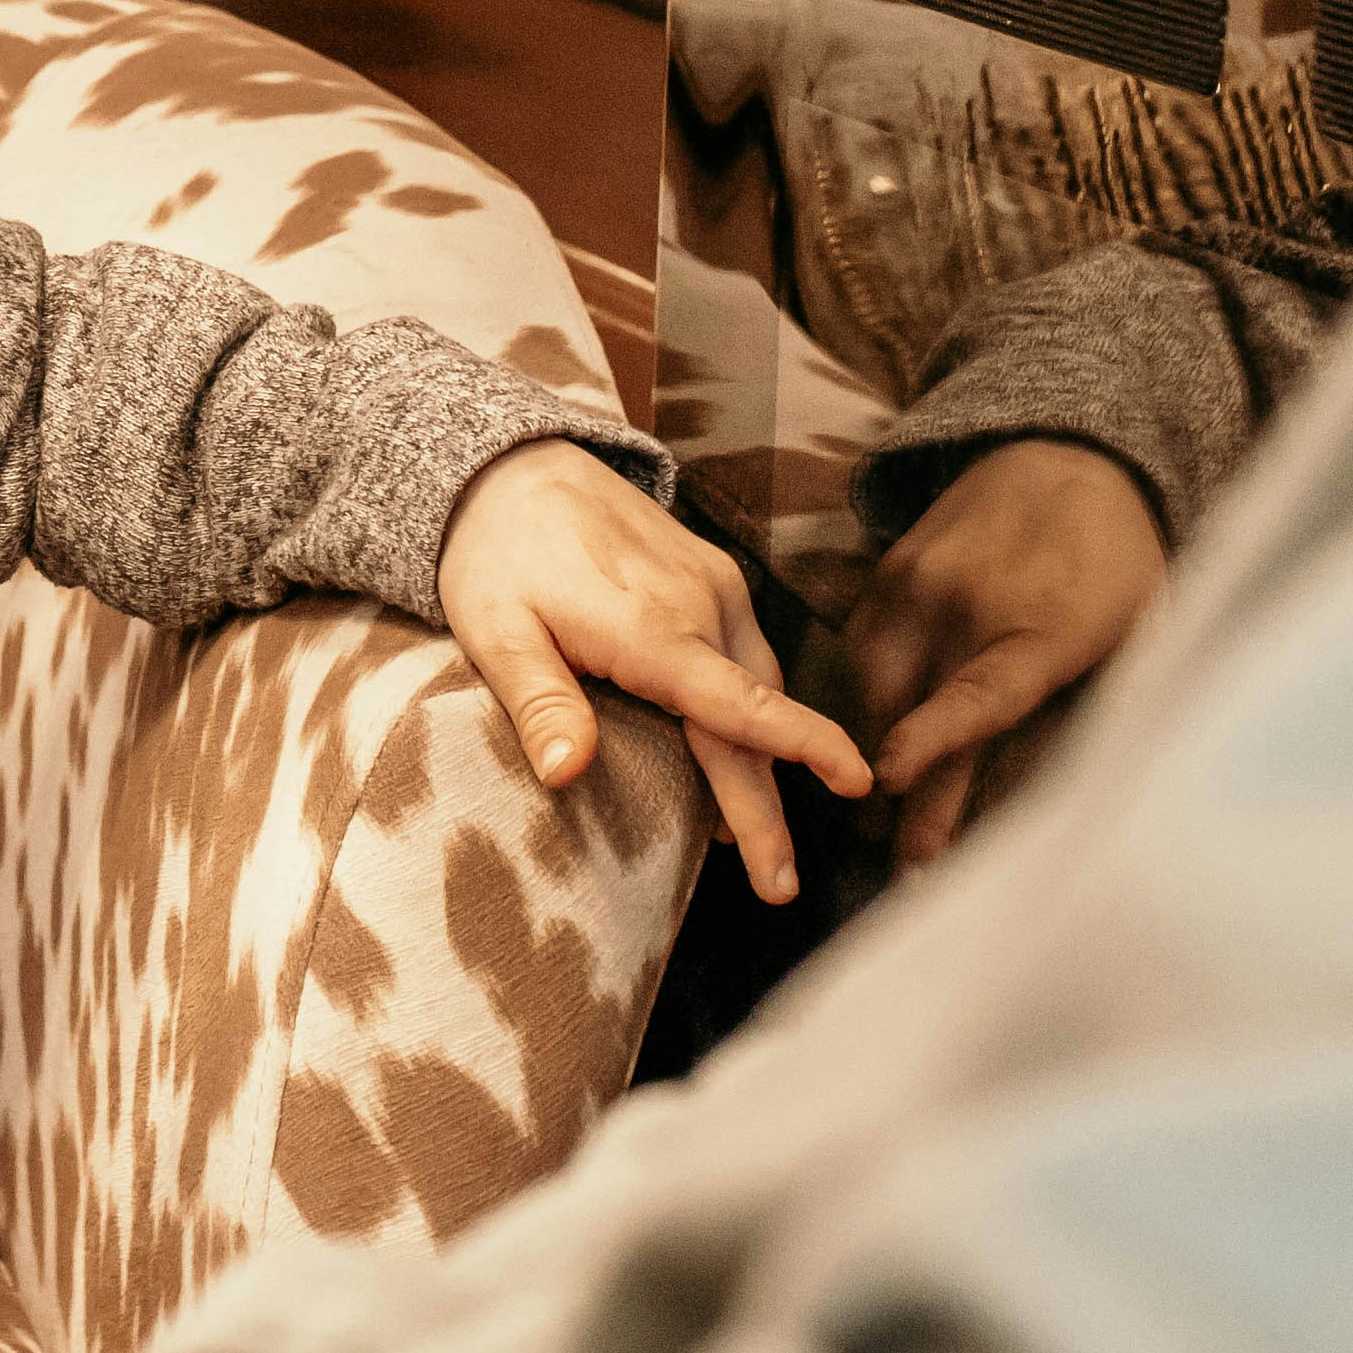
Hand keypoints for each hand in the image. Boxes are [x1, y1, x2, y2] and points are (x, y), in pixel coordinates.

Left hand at [438, 441, 871, 903]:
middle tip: (779, 886)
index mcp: (653, 629)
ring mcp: (713, 586)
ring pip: (756, 686)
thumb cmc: (496, 554)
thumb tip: (566, 773)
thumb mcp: (495, 631)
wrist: (513, 466)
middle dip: (770, 806)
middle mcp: (702, 606)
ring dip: (761, 758)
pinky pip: (744, 653)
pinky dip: (748, 708)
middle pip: (753, 720)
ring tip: (752, 836)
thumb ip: (539, 701)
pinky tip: (730, 748)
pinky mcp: (710, 575)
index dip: (801, 749)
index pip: (743, 705)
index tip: (856, 782)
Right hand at [843, 438, 1170, 867]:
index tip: (893, 785)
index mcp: (1045, 626)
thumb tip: (1108, 793)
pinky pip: (861, 648)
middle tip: (903, 868)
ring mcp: (922, 582)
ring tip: (884, 813)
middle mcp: (970, 603)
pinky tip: (874, 740)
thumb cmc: (1117, 560)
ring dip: (872, 750)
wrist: (1067, 452)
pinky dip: (864, 699)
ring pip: (872, 684)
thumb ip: (1117, 697)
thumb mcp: (1145, 624)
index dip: (934, 743)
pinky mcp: (891, 570)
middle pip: (914, 711)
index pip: (980, 696)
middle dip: (903, 796)